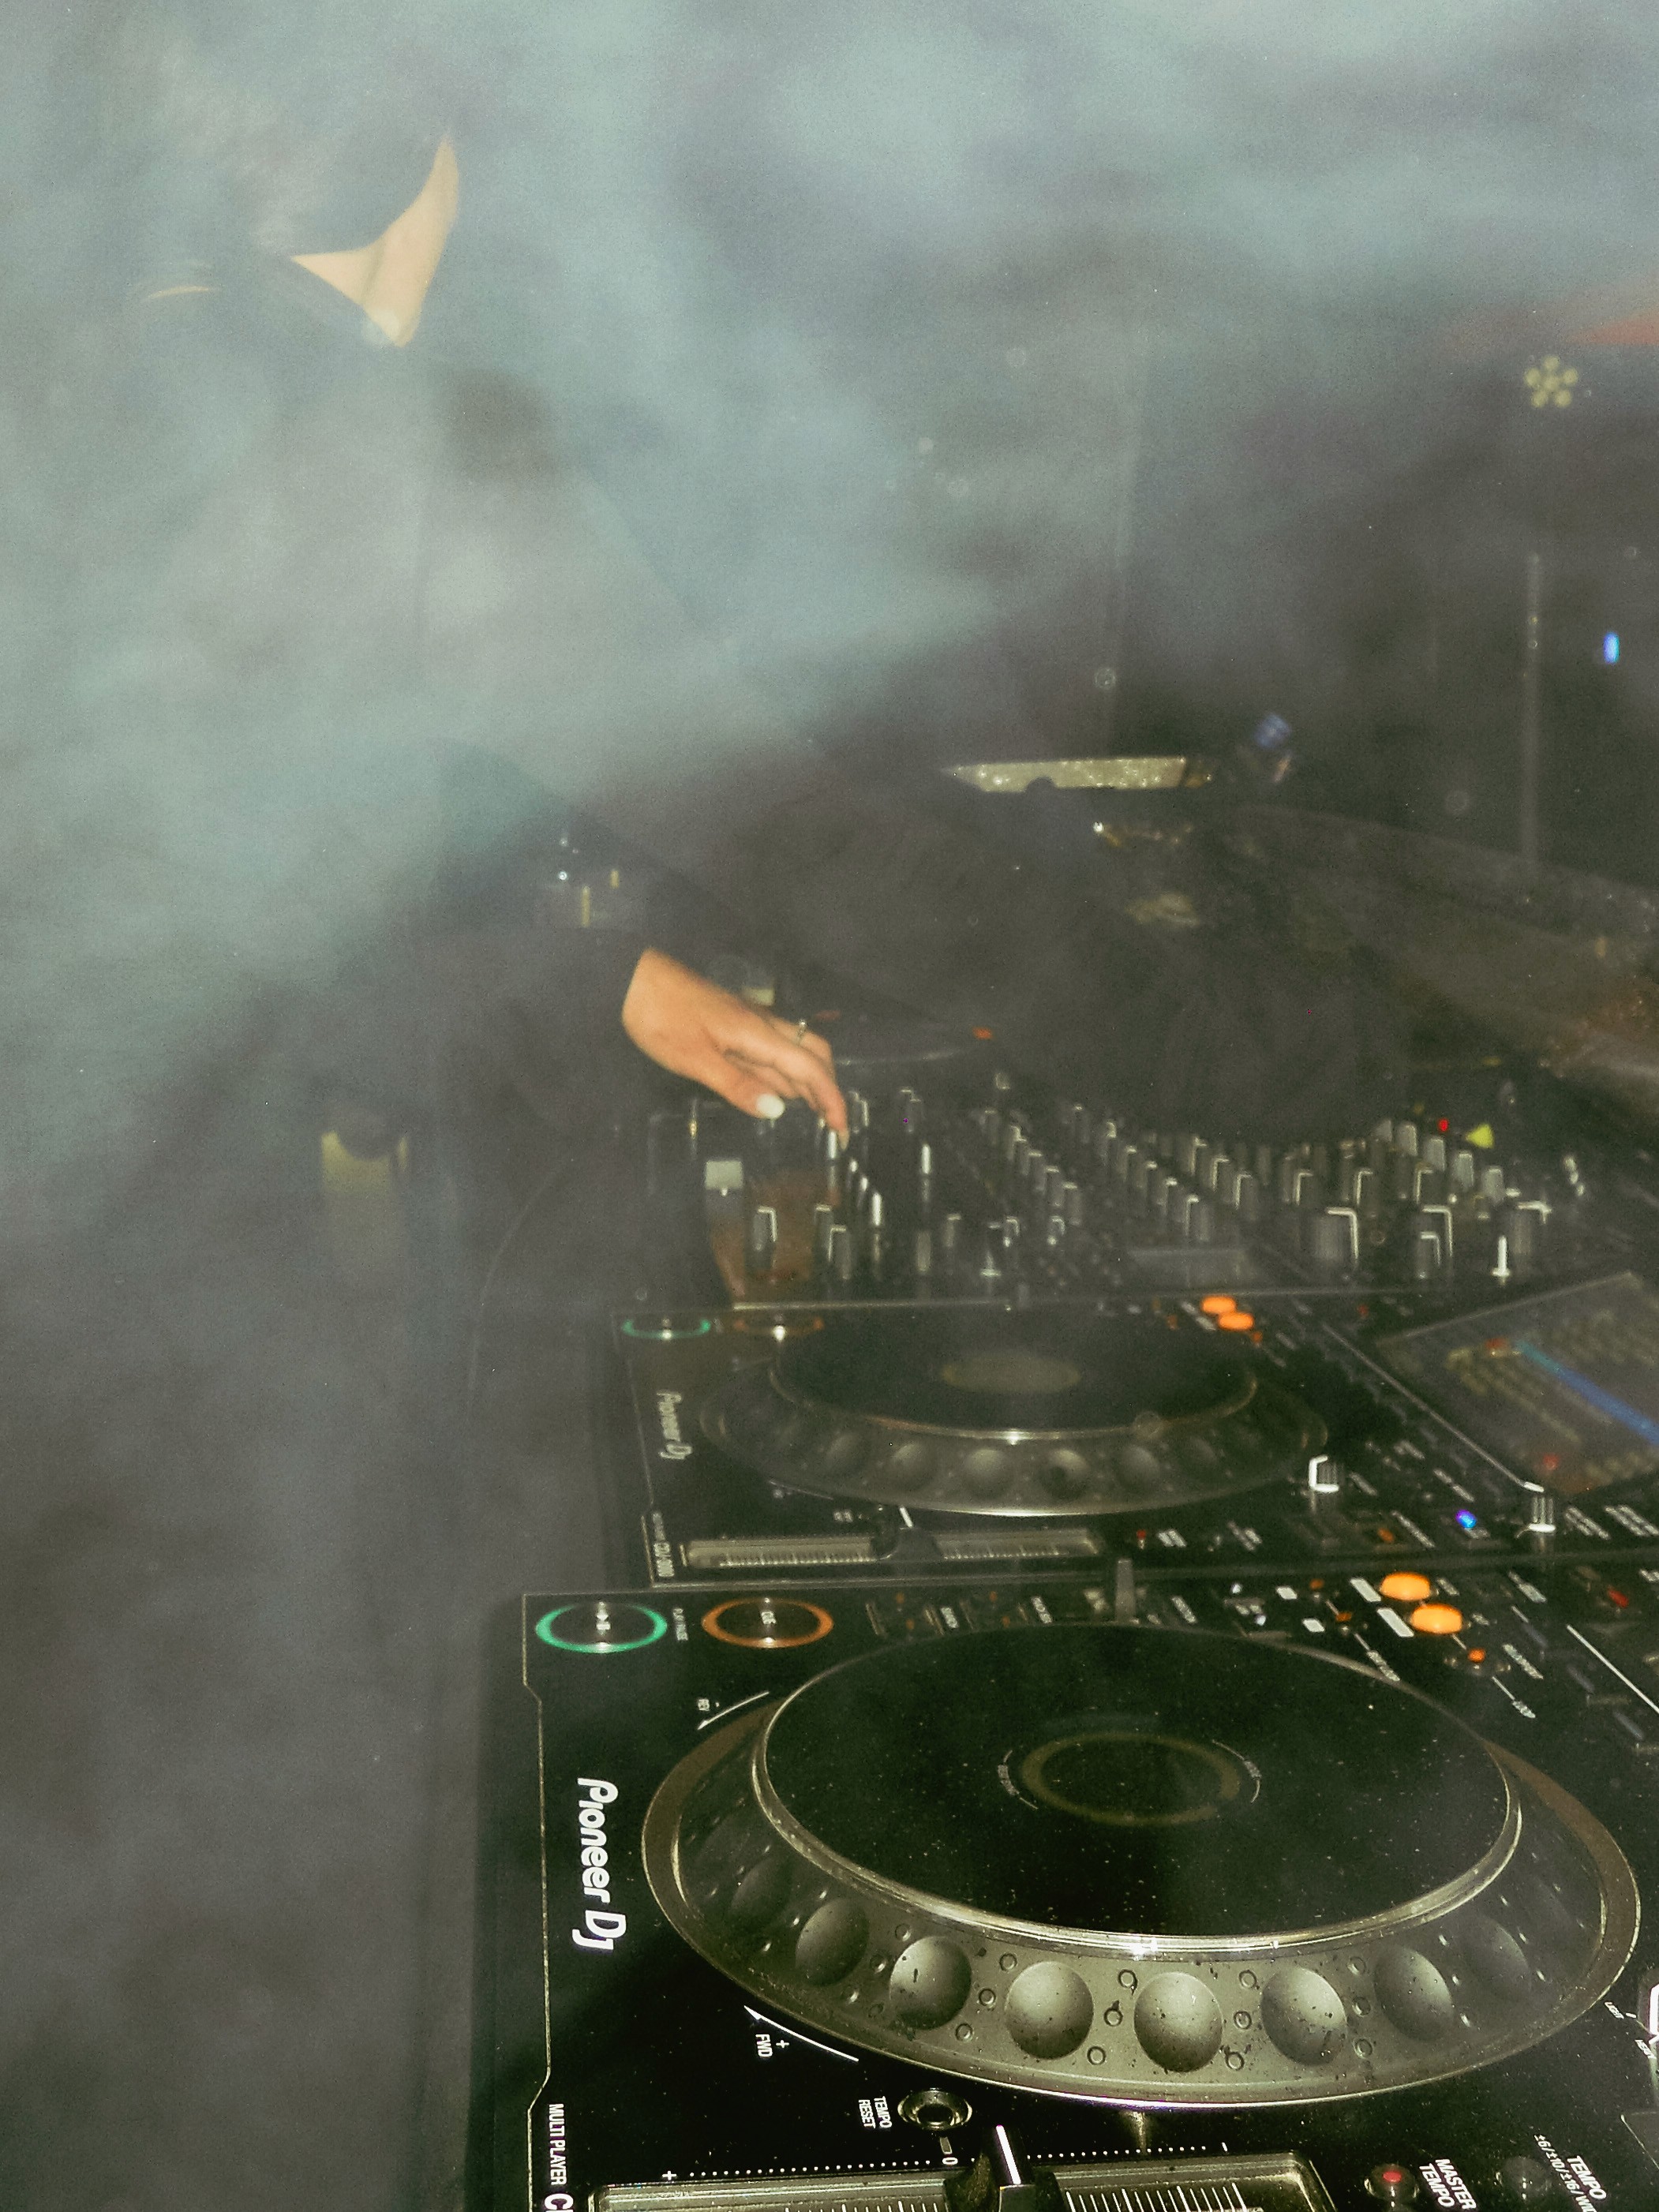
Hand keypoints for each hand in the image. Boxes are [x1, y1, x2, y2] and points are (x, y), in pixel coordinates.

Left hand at [622, 948, 847, 1135]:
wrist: (633, 979)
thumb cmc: (659, 1014)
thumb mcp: (694, 1059)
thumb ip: (737, 1085)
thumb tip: (775, 1110)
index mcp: (756, 1033)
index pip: (809, 1067)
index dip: (830, 1098)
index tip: (842, 1127)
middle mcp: (760, 1025)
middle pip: (813, 1053)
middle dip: (829, 1087)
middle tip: (832, 1123)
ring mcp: (748, 1023)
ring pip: (791, 1053)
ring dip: (807, 1083)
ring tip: (813, 1115)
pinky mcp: (733, 1024)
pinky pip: (768, 1051)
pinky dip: (781, 1074)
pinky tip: (775, 1091)